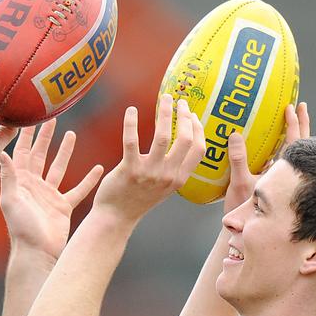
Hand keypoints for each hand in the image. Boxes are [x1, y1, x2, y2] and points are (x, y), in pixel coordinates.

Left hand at [0, 119, 102, 259]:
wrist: (36, 252)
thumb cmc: (21, 229)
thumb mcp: (11, 200)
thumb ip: (9, 177)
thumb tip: (2, 154)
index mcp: (21, 182)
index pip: (23, 152)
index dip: (26, 135)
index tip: (29, 116)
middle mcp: (35, 186)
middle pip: (41, 155)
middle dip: (46, 137)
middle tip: (52, 117)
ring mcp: (49, 195)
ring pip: (59, 167)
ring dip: (65, 152)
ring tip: (72, 134)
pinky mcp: (63, 206)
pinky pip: (78, 189)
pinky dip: (88, 180)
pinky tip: (98, 168)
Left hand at [92, 95, 204, 223]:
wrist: (116, 217)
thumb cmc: (138, 199)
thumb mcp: (164, 187)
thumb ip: (174, 168)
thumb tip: (180, 142)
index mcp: (179, 179)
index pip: (199, 150)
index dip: (198, 129)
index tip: (192, 115)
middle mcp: (167, 175)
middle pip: (185, 139)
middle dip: (184, 116)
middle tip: (179, 101)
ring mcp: (149, 173)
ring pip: (163, 136)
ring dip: (165, 113)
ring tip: (165, 99)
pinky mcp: (129, 170)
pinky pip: (131, 141)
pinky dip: (131, 122)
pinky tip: (130, 110)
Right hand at [225, 101, 309, 211]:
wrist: (242, 230)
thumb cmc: (242, 210)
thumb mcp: (239, 182)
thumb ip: (238, 158)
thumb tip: (235, 135)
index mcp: (282, 172)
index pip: (293, 142)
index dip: (293, 124)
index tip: (291, 108)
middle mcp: (286, 174)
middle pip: (299, 145)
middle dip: (301, 124)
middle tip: (301, 107)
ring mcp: (281, 179)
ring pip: (293, 153)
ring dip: (295, 135)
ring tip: (293, 120)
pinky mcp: (274, 183)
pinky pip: (282, 161)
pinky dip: (283, 148)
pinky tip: (276, 144)